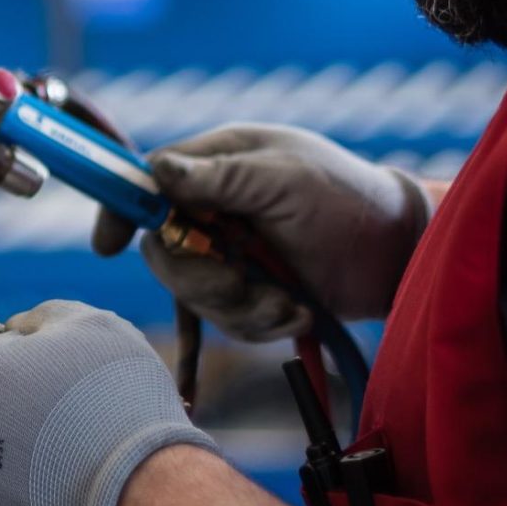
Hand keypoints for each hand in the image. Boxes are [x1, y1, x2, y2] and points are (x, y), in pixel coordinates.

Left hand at [0, 300, 215, 505]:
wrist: (144, 490)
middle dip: (3, 386)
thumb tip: (16, 332)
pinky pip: (5, 484)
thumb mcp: (84, 322)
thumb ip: (35, 318)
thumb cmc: (114, 397)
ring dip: (18, 432)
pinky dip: (32, 475)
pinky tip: (73, 470)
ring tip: (76, 434)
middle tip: (60, 389)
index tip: (4, 338)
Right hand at [90, 123, 429, 340]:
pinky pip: (223, 322)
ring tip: (292, 305)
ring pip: (194, 295)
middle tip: (243, 284)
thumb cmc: (346, 197)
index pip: (147, 183)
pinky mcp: (250, 293)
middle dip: (203, 279)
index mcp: (216, 165)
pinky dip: (252, 327)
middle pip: (165, 251)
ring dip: (243, 309)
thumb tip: (157, 171)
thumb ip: (221, 177)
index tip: (108, 245)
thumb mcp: (285, 177)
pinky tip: (261, 340)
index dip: (123, 211)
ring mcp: (230, 254)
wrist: (398, 253)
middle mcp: (214, 208)